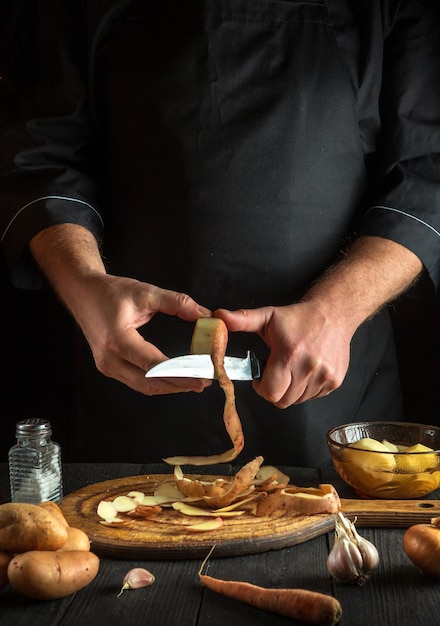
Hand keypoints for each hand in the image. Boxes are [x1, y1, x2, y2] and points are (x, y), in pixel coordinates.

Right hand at [67, 272, 212, 395]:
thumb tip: (204, 314)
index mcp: (117, 339)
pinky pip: (136, 382)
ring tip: (193, 382)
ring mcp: (107, 366)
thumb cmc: (110, 292)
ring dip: (169, 387)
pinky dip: (157, 382)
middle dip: (178, 385)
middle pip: (149, 382)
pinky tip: (175, 379)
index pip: (153, 364)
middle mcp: (109, 358)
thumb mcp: (145, 292)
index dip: (180, 373)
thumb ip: (176, 302)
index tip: (201, 375)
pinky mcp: (108, 368)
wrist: (82, 293)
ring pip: (143, 386)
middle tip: (203, 382)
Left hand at [214, 301, 351, 407]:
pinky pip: (313, 397)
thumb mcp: (268, 316)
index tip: (260, 378)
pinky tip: (305, 371)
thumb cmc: (299, 317)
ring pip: (298, 400)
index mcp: (290, 354)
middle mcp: (309, 368)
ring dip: (291, 390)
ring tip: (291, 369)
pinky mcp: (335, 381)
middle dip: (275, 391)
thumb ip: (242, 320)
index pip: (271, 392)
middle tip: (275, 373)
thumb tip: (218, 316)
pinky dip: (306, 389)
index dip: (261, 388)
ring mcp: (325, 376)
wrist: (334, 313)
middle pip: (283, 401)